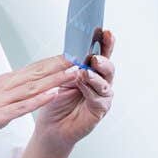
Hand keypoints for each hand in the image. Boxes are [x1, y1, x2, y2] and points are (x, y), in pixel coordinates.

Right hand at [0, 55, 77, 148]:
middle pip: (38, 73)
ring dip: (56, 79)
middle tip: (82, 57)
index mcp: (5, 82)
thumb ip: (12, 90)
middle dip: (61, 65)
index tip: (74, 54)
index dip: (55, 61)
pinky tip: (54, 94)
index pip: (34, 68)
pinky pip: (23, 106)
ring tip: (75, 72)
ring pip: (34, 87)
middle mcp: (5, 86)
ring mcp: (2, 100)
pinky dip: (40, 99)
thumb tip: (28, 85)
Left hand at [34, 28, 115, 145]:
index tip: (104, 31)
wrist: (50, 126)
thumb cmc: (54, 101)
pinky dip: (91, 90)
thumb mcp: (58, 78)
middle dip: (103, 59)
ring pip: (105, 82)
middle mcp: (99, 81)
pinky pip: (99, 98)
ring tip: (87, 70)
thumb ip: (67, 65)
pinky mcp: (99, 110)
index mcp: (91, 70)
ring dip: (96, 75)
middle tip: (94, 56)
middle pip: (107, 66)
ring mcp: (101, 96)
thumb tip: (72, 51)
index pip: (100, 53)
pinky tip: (84, 84)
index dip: (104, 42)